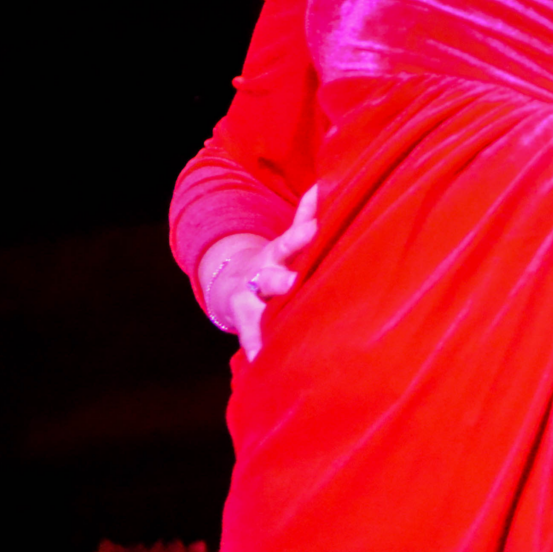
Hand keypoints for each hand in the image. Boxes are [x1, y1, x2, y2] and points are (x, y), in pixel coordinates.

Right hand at [198, 186, 318, 359]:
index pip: (289, 243)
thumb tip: (319, 188)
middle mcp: (261, 279)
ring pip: (256, 313)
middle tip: (293, 283)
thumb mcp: (285, 243)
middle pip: (271, 279)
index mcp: (275, 256)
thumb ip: (303, 218)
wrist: (233, 285)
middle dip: (281, 281)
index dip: (301, 237)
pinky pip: (251, 339)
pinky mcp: (246, 326)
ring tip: (269, 339)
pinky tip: (259, 363)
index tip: (315, 229)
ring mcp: (250, 303)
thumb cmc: (274, 264)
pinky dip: (254, 350)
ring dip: (263, 324)